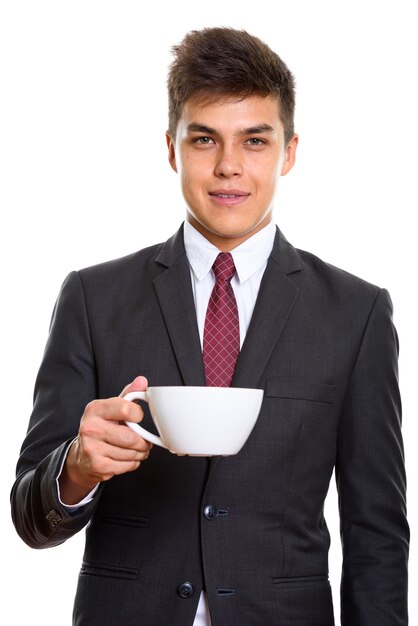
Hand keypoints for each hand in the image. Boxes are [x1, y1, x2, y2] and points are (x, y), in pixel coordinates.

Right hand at [59, 376, 152, 503]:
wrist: (81, 455)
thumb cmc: (102, 427)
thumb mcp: (112, 408)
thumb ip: (129, 394)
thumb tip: (142, 381)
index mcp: (95, 409)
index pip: (127, 409)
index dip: (138, 415)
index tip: (136, 418)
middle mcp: (90, 428)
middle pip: (132, 437)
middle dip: (143, 441)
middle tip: (143, 440)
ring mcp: (92, 448)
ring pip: (132, 453)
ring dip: (140, 453)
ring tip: (134, 449)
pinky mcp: (98, 466)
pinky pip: (128, 465)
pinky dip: (133, 463)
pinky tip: (125, 458)